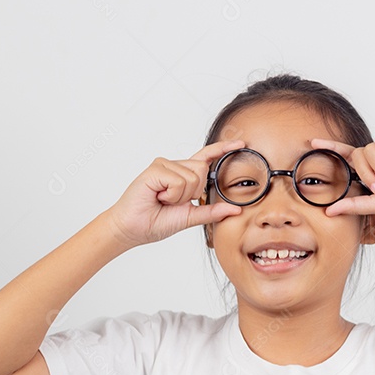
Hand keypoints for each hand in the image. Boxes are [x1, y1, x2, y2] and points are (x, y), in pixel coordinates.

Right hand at [103, 139, 245, 248]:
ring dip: (180, 196)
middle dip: (193, 192)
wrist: (133, 229)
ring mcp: (164, 165)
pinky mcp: (155, 169)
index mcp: (183, 175)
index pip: (206, 157)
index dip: (222, 149)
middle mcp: (174, 166)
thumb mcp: (190, 217)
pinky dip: (171, 195)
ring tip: (163, 200)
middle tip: (173, 201)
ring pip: (192, 177)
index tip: (240, 144)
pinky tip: (157, 197)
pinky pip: (178, 181)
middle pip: (202, 169)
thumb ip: (212, 211)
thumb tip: (236, 209)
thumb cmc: (156, 222)